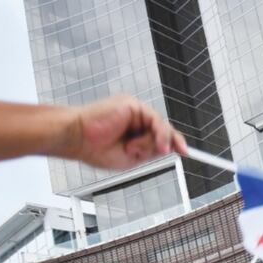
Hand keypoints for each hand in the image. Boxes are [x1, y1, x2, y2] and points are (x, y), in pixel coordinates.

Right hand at [63, 95, 185, 169]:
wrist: (76, 138)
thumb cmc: (94, 148)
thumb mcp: (130, 157)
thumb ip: (149, 151)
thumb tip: (168, 148)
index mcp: (134, 131)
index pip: (160, 135)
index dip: (174, 143)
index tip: (186, 152)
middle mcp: (136, 118)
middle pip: (164, 131)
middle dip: (162, 145)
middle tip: (154, 152)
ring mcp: (134, 110)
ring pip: (160, 127)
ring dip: (150, 143)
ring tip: (131, 149)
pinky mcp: (132, 104)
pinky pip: (155, 120)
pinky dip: (156, 134)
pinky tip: (148, 144)